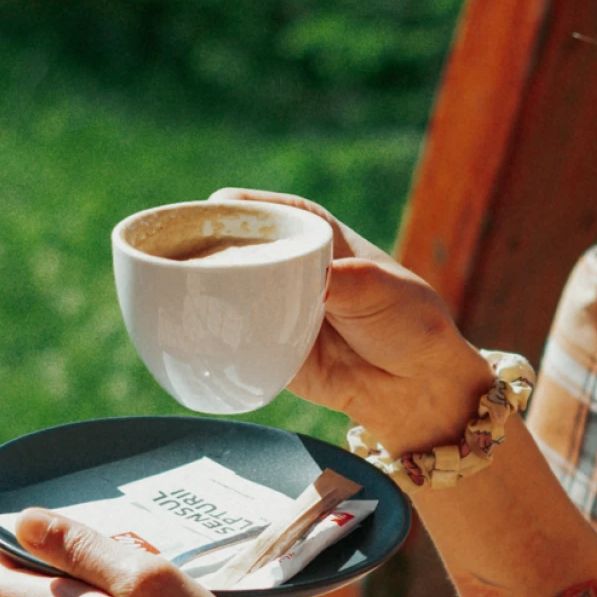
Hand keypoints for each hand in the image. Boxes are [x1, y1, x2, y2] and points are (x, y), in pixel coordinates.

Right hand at [211, 188, 492, 455]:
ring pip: (220, 293)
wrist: (416, 386)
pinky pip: (230, 341)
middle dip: (199, 254)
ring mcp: (270, 306)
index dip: (226, 212)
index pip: (259, 210)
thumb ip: (349, 283)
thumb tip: (317, 282)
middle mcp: (283, 264)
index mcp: (311, 233)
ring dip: (198, 296)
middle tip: (186, 268)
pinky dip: (210, 339)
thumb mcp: (384, 292)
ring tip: (180, 300)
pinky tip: (192, 338)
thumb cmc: (409, 323)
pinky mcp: (264, 348)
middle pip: (226, 248)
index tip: (206, 219)